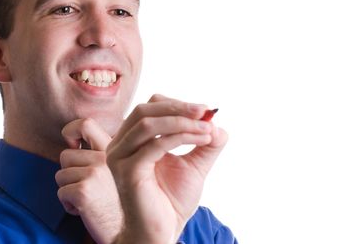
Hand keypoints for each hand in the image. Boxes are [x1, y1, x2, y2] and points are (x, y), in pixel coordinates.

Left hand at [55, 118, 122, 243]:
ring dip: (69, 189)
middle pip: (66, 154)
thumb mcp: (121, 171)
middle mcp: (106, 156)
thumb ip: (108, 154)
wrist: (136, 233)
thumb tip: (77, 141)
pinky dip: (68, 205)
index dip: (72, 129)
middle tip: (86, 186)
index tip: (74, 142)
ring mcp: (95, 172)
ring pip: (61, 174)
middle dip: (70, 172)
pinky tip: (85, 210)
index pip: (85, 124)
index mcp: (115, 149)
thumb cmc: (124, 203)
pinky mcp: (85, 191)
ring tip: (88, 198)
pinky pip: (62, 192)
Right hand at [106, 94, 227, 243]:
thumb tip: (216, 122)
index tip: (204, 110)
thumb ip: (204, 143)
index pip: (148, 108)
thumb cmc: (171, 201)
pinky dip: (182, 137)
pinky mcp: (127, 171)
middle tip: (205, 112)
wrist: (161, 232)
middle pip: (144, 110)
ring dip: (182, 122)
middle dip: (178, 107)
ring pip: (148, 124)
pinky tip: (202, 140)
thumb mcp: (194, 165)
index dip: (175, 104)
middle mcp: (120, 145)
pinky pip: (155, 145)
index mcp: (131, 140)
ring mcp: (120, 157)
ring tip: (207, 128)